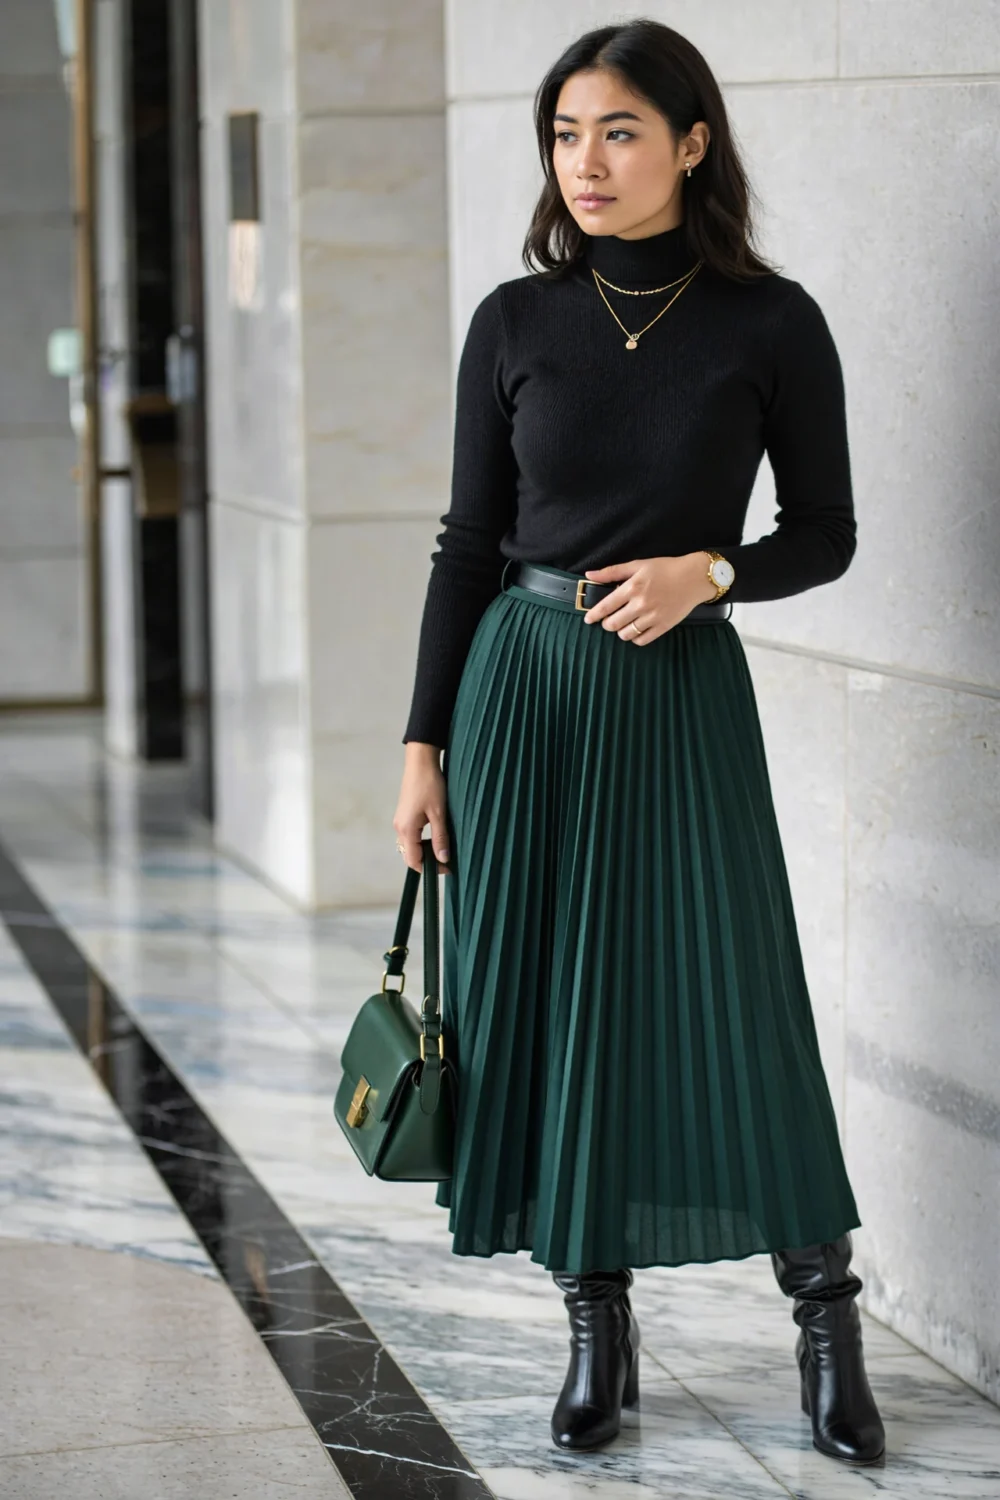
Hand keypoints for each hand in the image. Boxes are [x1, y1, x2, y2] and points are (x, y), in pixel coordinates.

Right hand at [394, 743, 451, 874]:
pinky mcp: (403, 815)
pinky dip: (421, 842)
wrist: (420, 763)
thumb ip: (440, 838)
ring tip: (442, 850)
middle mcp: (399, 828)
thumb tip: (442, 859)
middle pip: (410, 855)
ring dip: (424, 852)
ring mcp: (400, 821)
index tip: (447, 869)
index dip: (430, 868)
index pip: (414, 860)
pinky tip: (435, 837)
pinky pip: (410, 836)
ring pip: (410, 846)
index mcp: (406, 830)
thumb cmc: (430, 785)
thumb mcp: (439, 813)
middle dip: (426, 862)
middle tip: (446, 862)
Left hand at [581, 553, 717, 643]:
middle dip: (607, 624)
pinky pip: (642, 640)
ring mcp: (652, 617)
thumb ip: (612, 571)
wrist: (693, 578)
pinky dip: (635, 638)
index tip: (588, 619)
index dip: (593, 615)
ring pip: (626, 634)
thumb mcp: (637, 565)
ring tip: (623, 625)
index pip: (605, 607)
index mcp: (632, 588)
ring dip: (620, 631)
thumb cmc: (665, 569)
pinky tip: (635, 630)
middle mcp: (641, 604)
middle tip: (609, 620)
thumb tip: (590, 574)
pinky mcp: (663, 627)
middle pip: (613, 624)